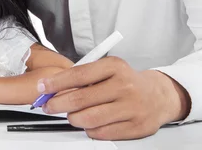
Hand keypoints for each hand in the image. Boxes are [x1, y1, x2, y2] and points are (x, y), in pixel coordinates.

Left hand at [38, 57, 190, 139]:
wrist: (158, 96)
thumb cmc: (126, 81)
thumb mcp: (107, 70)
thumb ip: (83, 77)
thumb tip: (52, 88)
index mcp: (115, 67)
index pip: (78, 75)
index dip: (56, 83)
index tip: (42, 88)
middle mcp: (124, 86)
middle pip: (81, 99)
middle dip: (58, 104)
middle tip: (49, 106)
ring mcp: (132, 107)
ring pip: (89, 119)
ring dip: (74, 119)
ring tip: (73, 116)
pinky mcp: (136, 127)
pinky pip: (102, 133)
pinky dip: (90, 130)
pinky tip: (91, 123)